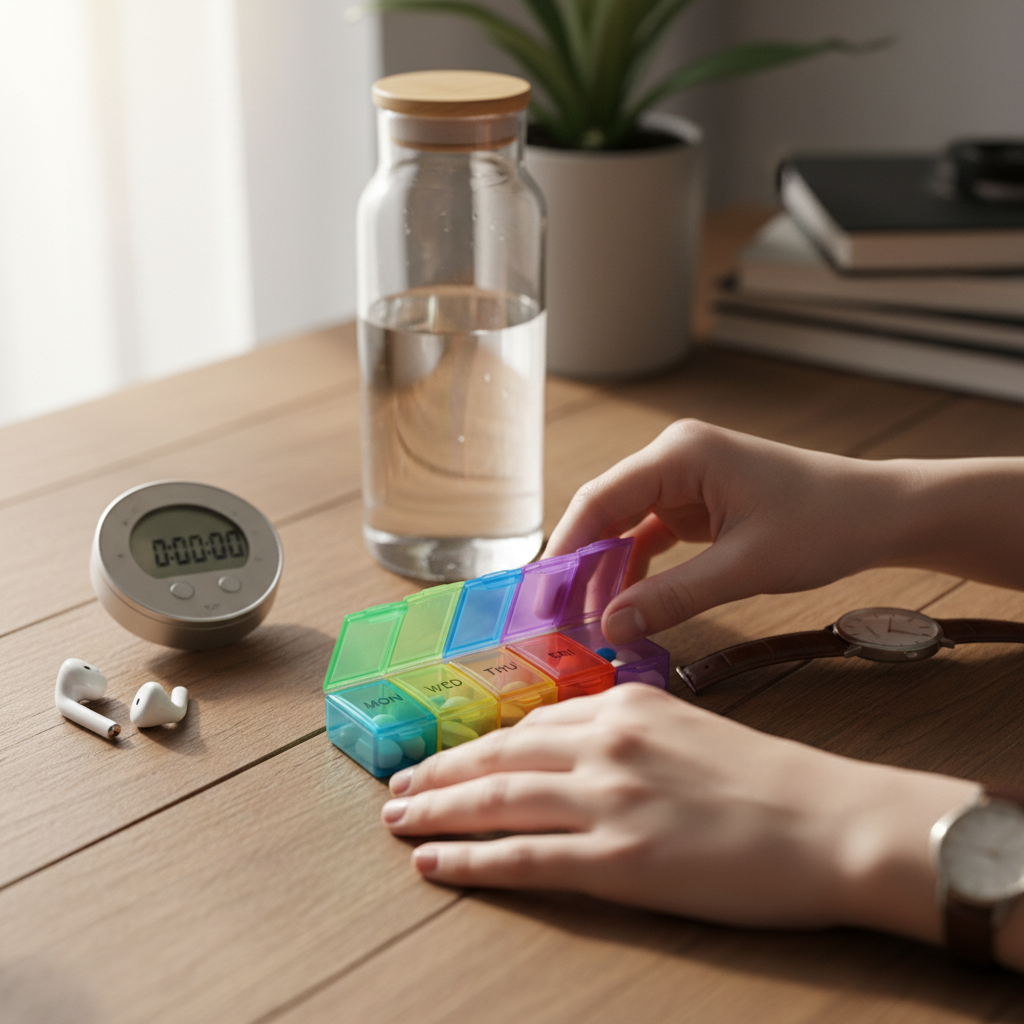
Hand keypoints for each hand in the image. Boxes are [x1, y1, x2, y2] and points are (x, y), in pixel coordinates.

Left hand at [382, 685, 975, 936]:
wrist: (830, 822)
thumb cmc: (769, 780)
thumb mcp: (689, 729)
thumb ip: (626, 731)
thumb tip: (572, 746)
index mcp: (624, 706)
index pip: (528, 725)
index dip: (477, 744)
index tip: (445, 756)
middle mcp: (606, 743)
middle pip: (498, 757)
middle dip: (439, 772)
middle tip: (396, 786)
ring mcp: (608, 801)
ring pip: (496, 801)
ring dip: (437, 810)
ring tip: (397, 820)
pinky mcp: (619, 861)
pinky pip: (523, 859)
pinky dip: (469, 860)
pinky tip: (433, 864)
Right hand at [545, 420, 910, 643]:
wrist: (878, 513)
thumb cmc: (824, 524)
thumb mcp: (745, 567)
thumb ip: (673, 596)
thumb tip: (609, 627)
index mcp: (680, 455)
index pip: (599, 500)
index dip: (564, 551)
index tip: (542, 598)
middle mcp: (673, 459)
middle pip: (603, 513)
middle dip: (579, 567)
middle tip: (556, 619)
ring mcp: (682, 481)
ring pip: (621, 528)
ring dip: (605, 574)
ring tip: (588, 623)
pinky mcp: (694, 504)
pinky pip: (647, 537)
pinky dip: (633, 571)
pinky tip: (623, 606)